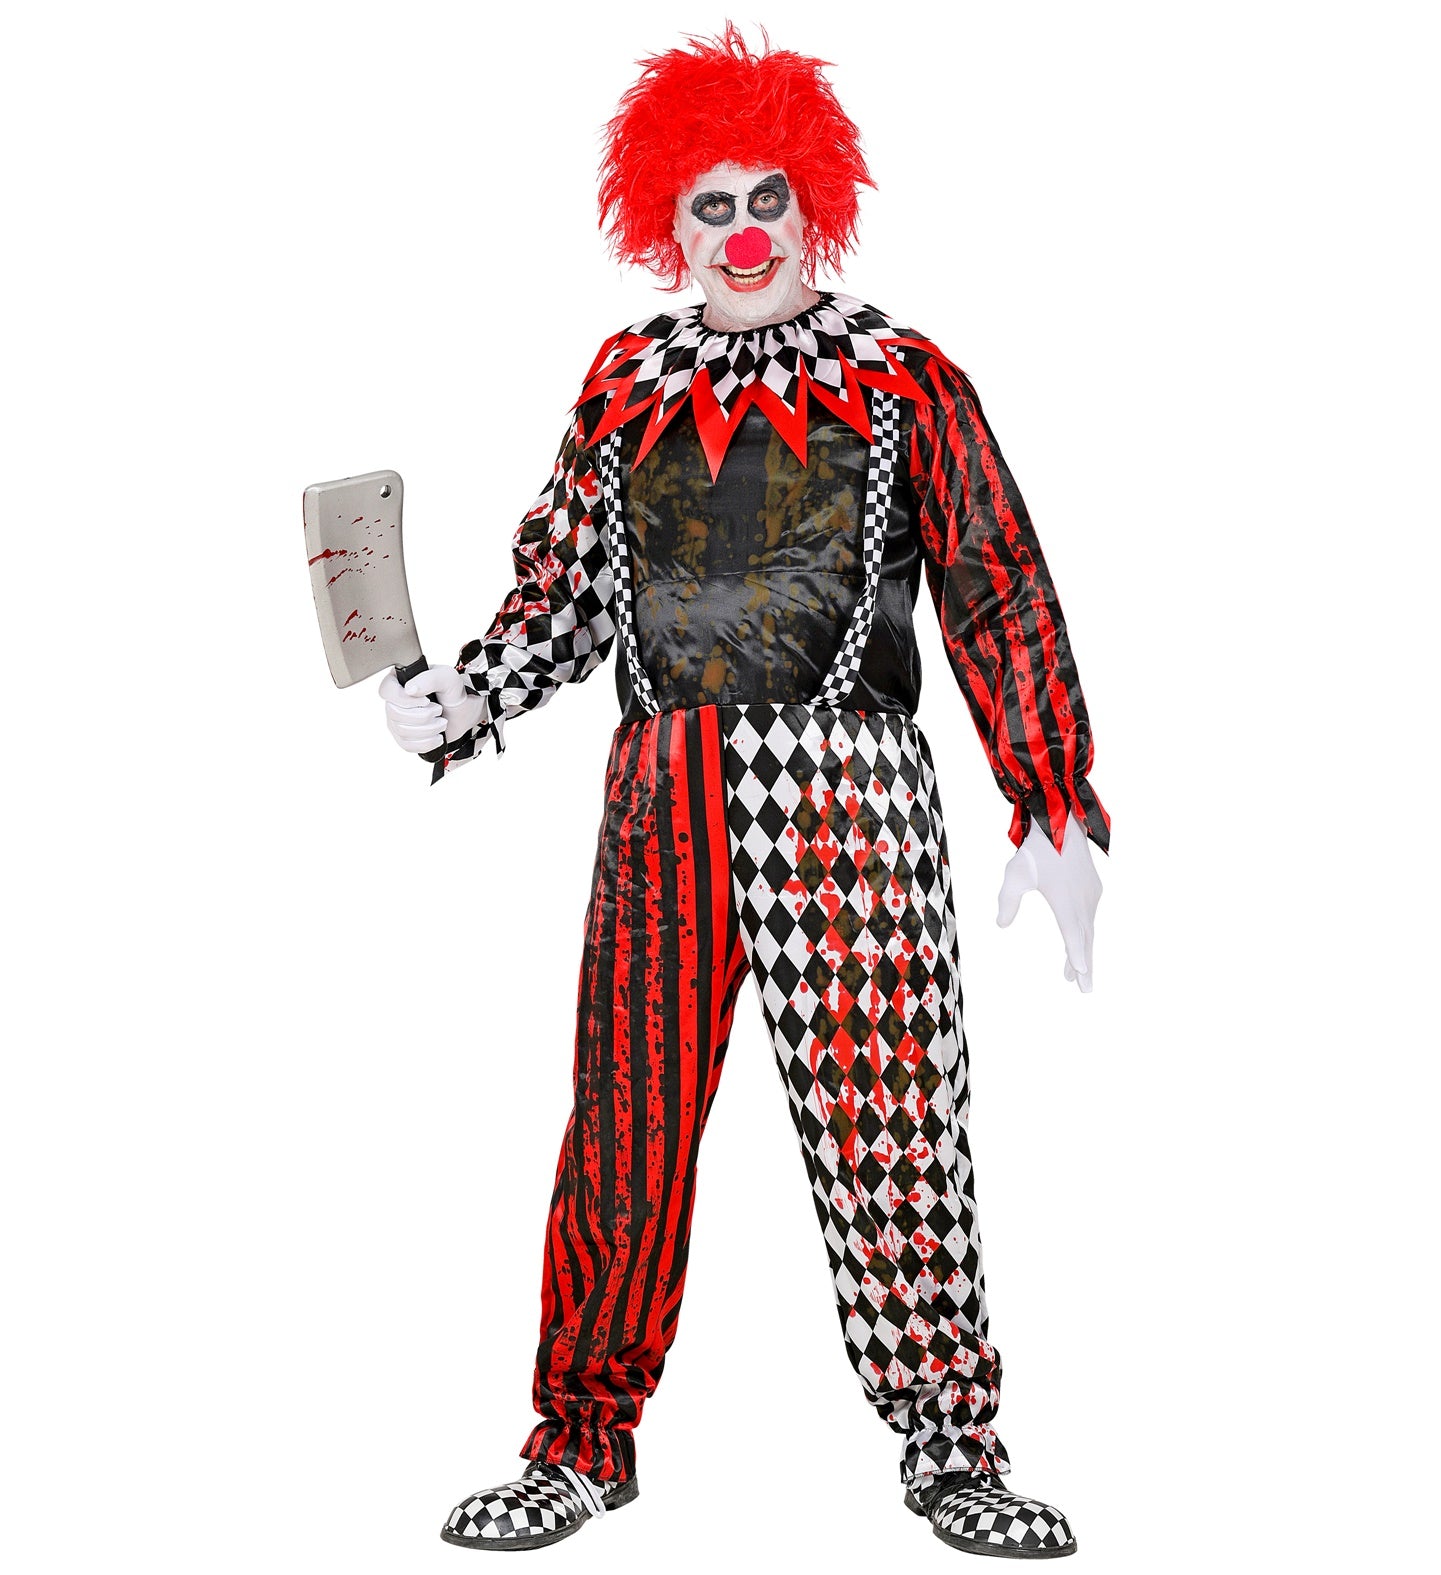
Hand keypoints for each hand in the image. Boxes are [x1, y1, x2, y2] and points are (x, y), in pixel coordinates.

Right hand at [378, 666, 483, 753]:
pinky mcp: (403, 738)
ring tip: (442, 722)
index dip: (404, 699)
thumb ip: (430, 678)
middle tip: (439, 711)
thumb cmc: (452, 691)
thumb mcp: (447, 677)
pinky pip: (407, 745)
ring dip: (428, 729)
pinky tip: (438, 737)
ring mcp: (396, 721)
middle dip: (423, 716)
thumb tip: (409, 690)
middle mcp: (393, 701)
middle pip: (395, 714)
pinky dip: (426, 743)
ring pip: (402, 731)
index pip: (386, 691)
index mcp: (400, 681)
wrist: (462, 712)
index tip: (426, 701)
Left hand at [996, 812, 1103, 992]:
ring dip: (1083, 952)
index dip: (1076, 956)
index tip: (1082, 974)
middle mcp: (1082, 901)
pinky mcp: (1093, 889)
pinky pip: (1089, 918)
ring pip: (1088, 930)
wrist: (1062, 822)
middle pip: (1084, 940)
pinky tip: (1079, 942)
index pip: (1072, 935)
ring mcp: (1091, 896)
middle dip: (1084, 967)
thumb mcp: (1015, 874)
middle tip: (1085, 990)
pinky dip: (1085, 934)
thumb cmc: (1036, 849)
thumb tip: (1001, 924)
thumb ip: (1007, 900)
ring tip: (1076, 975)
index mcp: (1065, 901)